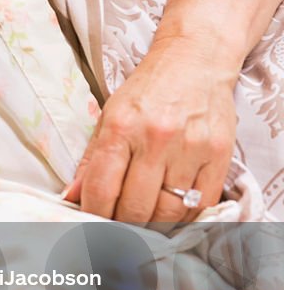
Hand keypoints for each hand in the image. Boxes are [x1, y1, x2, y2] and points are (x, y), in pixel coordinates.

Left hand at [63, 37, 236, 222]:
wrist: (195, 58)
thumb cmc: (147, 91)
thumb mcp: (108, 117)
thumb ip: (90, 160)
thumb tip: (71, 197)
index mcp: (120, 128)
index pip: (101, 189)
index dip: (94, 216)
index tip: (91, 226)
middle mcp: (156, 138)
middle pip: (135, 207)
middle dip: (122, 227)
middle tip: (117, 231)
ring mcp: (190, 147)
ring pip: (168, 212)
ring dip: (153, 227)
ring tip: (143, 225)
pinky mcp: (219, 154)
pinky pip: (201, 204)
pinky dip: (184, 218)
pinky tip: (172, 214)